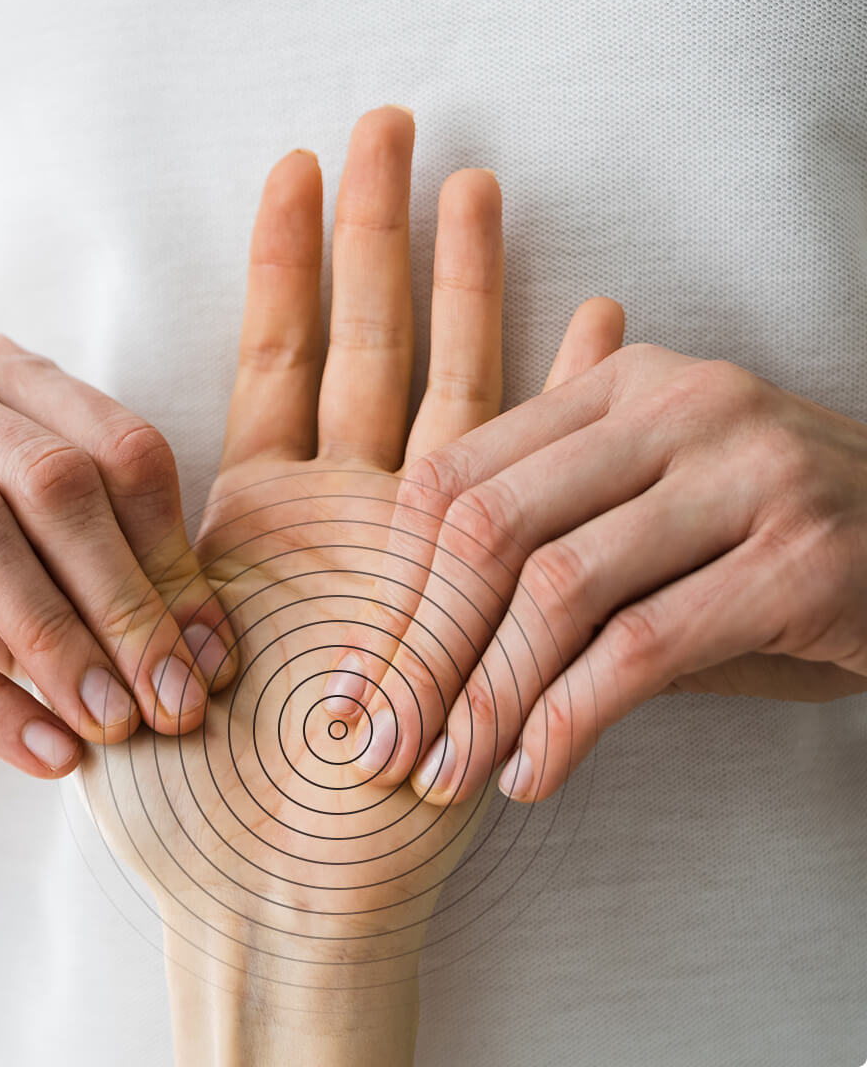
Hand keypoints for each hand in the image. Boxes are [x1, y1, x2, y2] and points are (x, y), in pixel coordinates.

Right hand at [0, 335, 236, 776]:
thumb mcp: (24, 542)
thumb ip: (107, 575)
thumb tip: (208, 661)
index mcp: (1, 374)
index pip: (121, 448)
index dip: (175, 556)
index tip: (209, 655)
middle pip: (55, 480)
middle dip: (127, 601)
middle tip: (172, 703)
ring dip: (57, 640)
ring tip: (110, 725)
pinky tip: (39, 749)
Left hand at [75, 105, 621, 1064]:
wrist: (287, 896)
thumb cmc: (192, 796)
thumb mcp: (127, 642)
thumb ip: (132, 548)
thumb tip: (87, 455)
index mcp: (254, 509)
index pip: (277, 351)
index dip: (286, 258)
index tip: (295, 167)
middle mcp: (344, 510)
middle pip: (367, 340)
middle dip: (376, 234)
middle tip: (391, 128)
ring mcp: (418, 542)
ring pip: (451, 384)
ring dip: (472, 289)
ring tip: (482, 190)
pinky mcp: (476, 588)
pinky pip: (527, 474)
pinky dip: (564, 396)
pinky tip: (599, 323)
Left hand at [339, 342, 866, 807]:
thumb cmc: (762, 539)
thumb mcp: (647, 516)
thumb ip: (545, 546)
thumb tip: (408, 657)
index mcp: (614, 386)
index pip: (452, 477)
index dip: (391, 587)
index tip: (359, 680)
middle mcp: (675, 407)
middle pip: (490, 529)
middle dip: (422, 653)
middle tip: (385, 744)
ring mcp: (744, 472)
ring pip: (558, 591)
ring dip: (488, 700)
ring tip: (452, 774)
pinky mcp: (801, 558)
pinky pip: (645, 647)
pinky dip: (572, 720)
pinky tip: (536, 775)